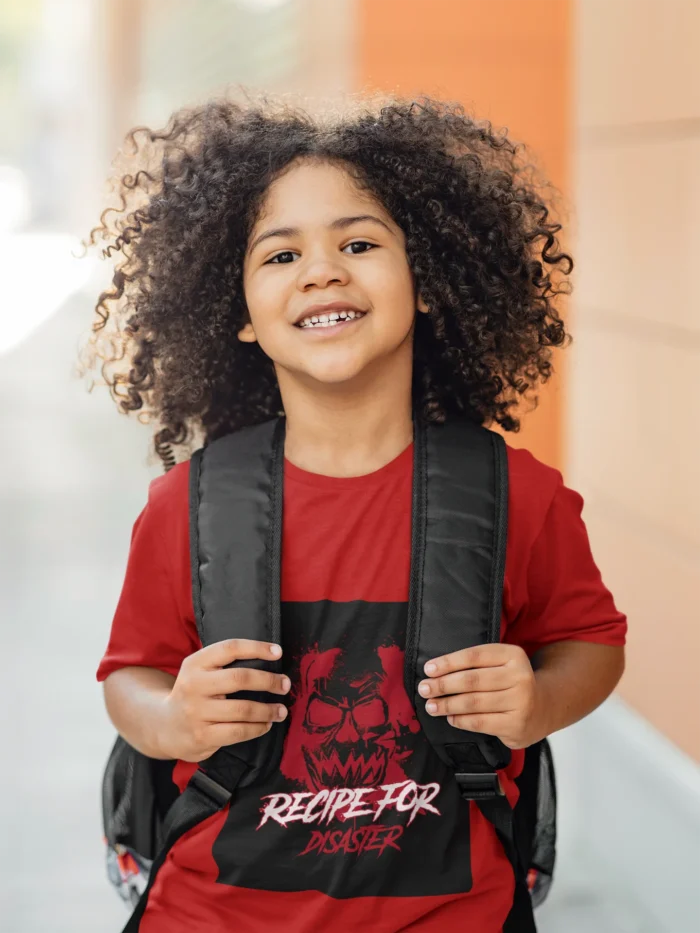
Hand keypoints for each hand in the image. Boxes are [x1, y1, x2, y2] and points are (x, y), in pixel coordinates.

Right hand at [160, 639, 290, 761]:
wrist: (165, 726)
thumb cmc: (194, 693)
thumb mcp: (200, 671)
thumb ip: (224, 663)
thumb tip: (269, 657)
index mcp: (195, 663)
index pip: (230, 648)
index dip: (257, 648)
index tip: (278, 653)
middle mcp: (193, 685)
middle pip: (239, 678)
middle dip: (268, 681)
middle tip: (285, 685)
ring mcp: (196, 712)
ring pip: (242, 709)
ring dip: (268, 709)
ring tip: (281, 710)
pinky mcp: (202, 736)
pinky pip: (238, 731)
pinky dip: (258, 728)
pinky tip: (266, 725)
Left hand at [417, 643, 547, 749]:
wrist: (544, 708)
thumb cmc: (511, 683)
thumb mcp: (501, 664)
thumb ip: (476, 664)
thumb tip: (436, 671)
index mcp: (513, 655)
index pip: (474, 656)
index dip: (448, 662)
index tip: (428, 669)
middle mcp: (520, 677)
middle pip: (472, 680)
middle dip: (443, 685)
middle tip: (424, 688)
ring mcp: (520, 702)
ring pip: (473, 703)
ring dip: (447, 704)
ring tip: (431, 705)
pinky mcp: (515, 725)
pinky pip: (480, 722)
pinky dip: (460, 720)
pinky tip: (450, 718)